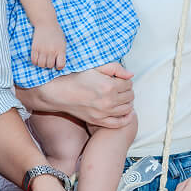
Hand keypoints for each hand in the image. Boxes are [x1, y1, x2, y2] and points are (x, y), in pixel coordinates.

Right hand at [19, 64, 133, 128]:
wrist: (60, 92)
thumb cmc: (77, 76)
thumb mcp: (95, 67)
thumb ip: (115, 68)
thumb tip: (131, 75)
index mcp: (109, 86)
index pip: (129, 84)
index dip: (126, 80)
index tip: (120, 79)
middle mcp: (108, 101)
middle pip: (130, 96)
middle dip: (128, 90)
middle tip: (121, 87)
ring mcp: (103, 113)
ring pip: (127, 109)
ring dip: (128, 102)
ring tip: (122, 97)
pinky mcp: (98, 121)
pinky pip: (119, 123)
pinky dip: (126, 119)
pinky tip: (127, 113)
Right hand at [30, 22, 66, 69]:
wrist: (46, 23)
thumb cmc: (56, 33)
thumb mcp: (63, 42)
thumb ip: (61, 53)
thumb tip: (58, 64)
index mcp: (60, 49)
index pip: (60, 65)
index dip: (59, 66)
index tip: (57, 63)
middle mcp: (51, 50)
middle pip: (49, 66)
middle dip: (50, 64)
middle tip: (49, 59)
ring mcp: (42, 49)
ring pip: (41, 65)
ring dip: (42, 63)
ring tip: (44, 59)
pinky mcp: (34, 48)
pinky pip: (34, 61)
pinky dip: (36, 62)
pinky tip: (38, 58)